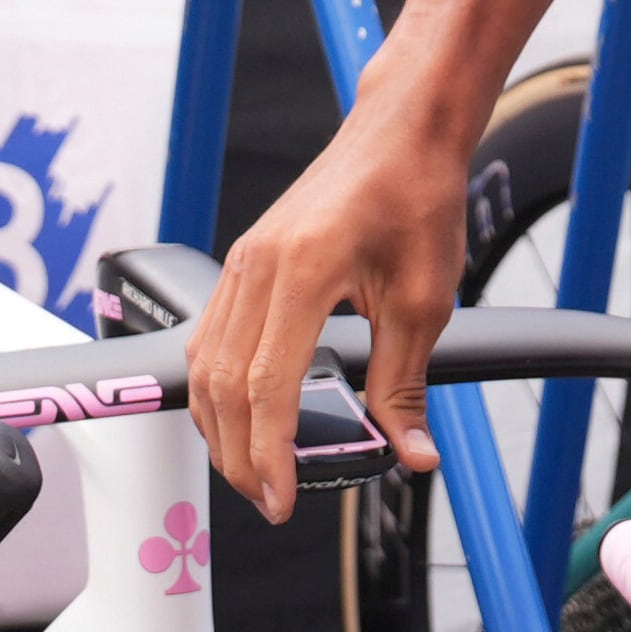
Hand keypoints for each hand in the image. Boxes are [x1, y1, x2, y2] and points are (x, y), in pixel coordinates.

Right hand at [189, 98, 462, 515]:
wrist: (401, 131)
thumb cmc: (416, 198)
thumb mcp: (425, 298)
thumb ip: (406, 383)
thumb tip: (412, 453)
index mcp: (302, 270)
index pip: (267, 385)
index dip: (270, 453)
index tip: (284, 498)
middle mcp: (257, 265)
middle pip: (222, 383)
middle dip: (239, 454)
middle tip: (270, 500)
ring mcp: (243, 260)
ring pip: (205, 363)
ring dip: (221, 426)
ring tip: (253, 471)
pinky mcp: (244, 261)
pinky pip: (210, 335)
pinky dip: (216, 387)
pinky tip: (237, 416)